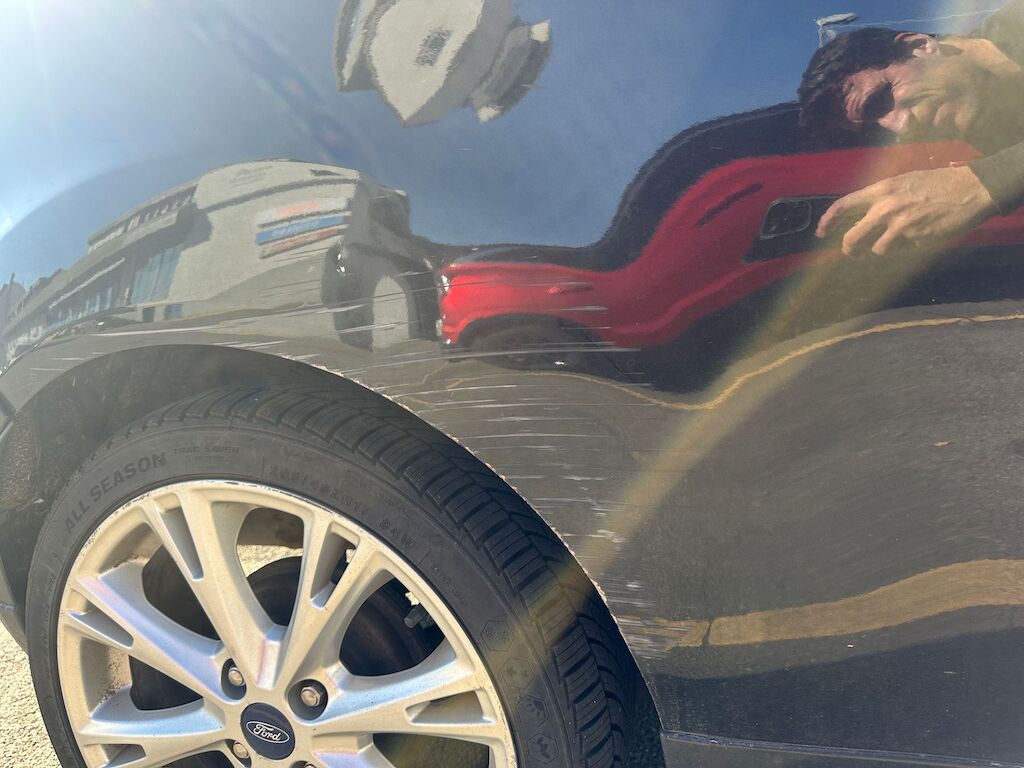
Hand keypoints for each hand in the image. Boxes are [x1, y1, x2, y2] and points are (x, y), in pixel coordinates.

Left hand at [816, 165, 996, 255]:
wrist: (971, 188)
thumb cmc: (939, 183)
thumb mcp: (905, 182)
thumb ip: (883, 199)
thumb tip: (865, 218)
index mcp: (881, 189)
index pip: (843, 205)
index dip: (827, 221)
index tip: (820, 232)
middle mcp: (885, 207)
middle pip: (852, 237)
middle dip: (849, 248)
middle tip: (852, 252)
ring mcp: (899, 224)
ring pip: (875, 249)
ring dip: (881, 249)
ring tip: (897, 239)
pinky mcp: (914, 238)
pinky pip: (899, 250)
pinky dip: (903, 248)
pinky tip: (917, 236)